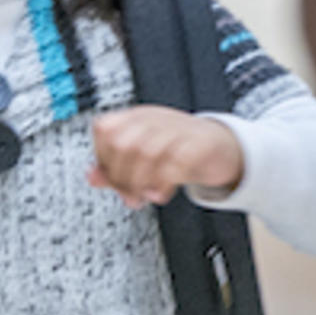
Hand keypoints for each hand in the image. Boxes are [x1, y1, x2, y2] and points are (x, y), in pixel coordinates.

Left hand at [86, 106, 245, 207]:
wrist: (223, 146)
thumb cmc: (180, 150)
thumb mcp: (144, 158)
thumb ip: (116, 168)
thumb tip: (92, 177)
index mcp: (138, 118)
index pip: (104, 129)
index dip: (102, 158)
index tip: (111, 179)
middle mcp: (155, 120)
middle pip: (121, 142)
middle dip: (119, 176)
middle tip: (128, 194)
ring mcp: (178, 130)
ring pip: (145, 152)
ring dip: (139, 183)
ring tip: (144, 196)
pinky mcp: (199, 145)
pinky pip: (174, 164)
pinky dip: (162, 185)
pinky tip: (161, 194)